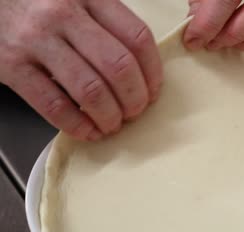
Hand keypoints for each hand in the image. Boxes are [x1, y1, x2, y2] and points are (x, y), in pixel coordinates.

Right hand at [0, 0, 162, 140]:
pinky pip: (54, 105)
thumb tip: (142, 70)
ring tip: (113, 124)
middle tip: (136, 111)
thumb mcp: (77, 0)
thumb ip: (106, 24)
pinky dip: (77, 125)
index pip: (137, 38)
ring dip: (110, 116)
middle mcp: (63, 15)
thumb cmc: (38, 4)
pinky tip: (88, 131)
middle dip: (135, 99)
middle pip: (118, 67)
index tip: (154, 90)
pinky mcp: (11, 66)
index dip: (153, 72)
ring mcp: (36, 40)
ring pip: (90, 90)